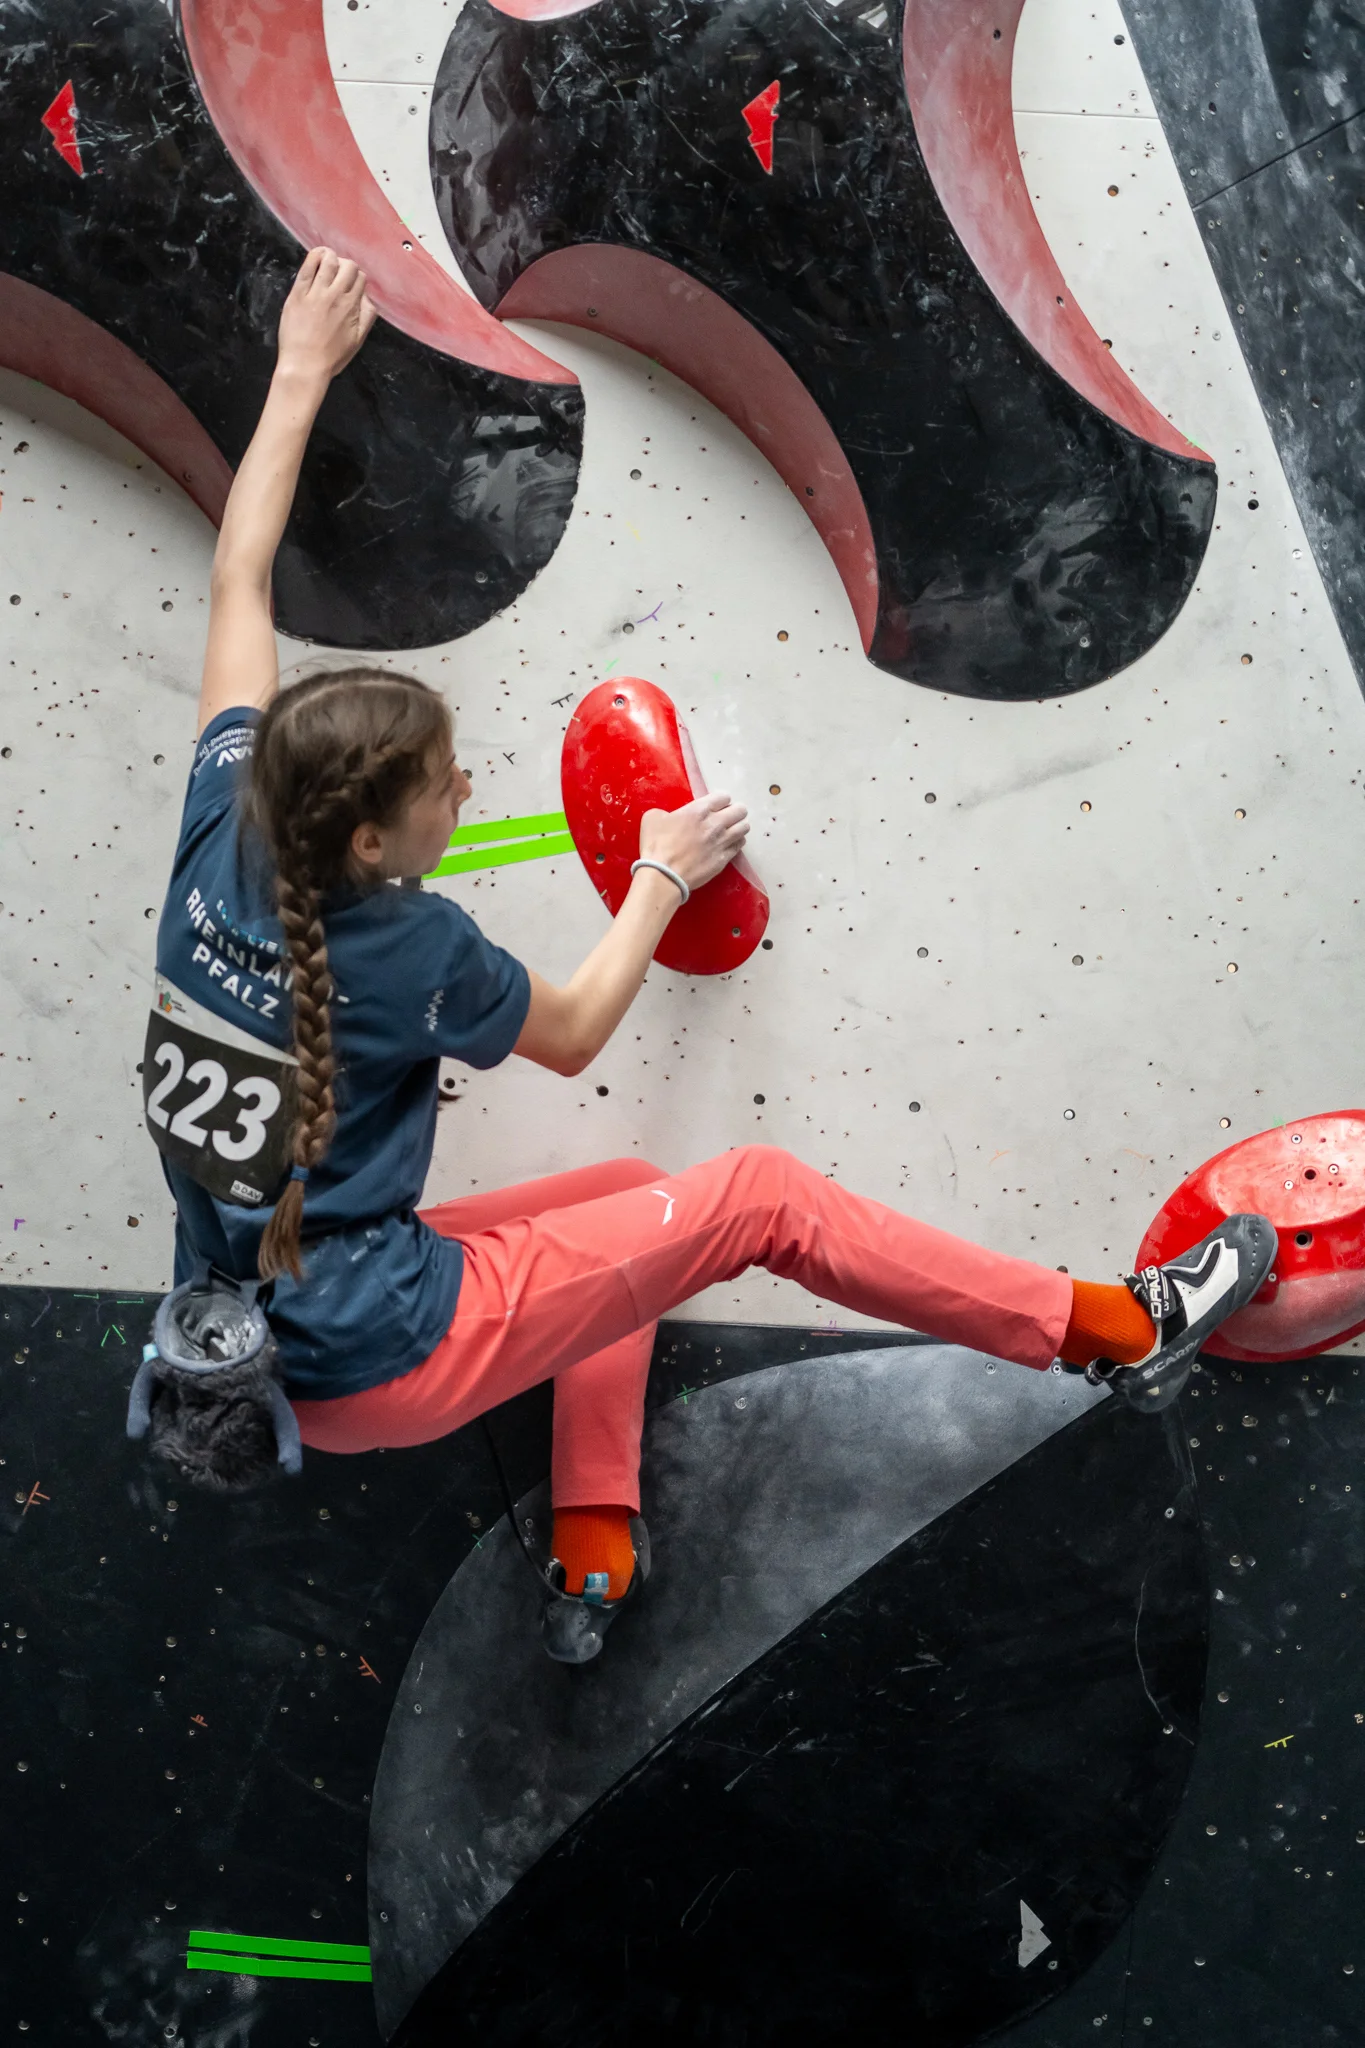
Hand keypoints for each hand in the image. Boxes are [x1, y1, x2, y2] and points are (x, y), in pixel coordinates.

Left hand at [276, 247, 376, 384]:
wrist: (304, 366)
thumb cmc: (331, 357)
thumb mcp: (358, 340)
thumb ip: (367, 316)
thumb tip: (368, 298)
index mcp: (352, 307)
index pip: (360, 278)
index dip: (356, 278)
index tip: (350, 284)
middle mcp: (336, 296)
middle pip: (348, 266)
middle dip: (346, 266)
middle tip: (338, 275)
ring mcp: (316, 293)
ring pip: (330, 261)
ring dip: (331, 257)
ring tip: (327, 263)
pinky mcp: (298, 293)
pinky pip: (308, 266)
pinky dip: (315, 256)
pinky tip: (317, 257)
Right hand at [638, 792, 749, 893]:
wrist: (664, 875)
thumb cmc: (656, 845)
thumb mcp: (653, 818)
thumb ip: (666, 812)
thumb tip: (670, 817)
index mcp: (699, 810)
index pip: (724, 797)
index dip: (720, 800)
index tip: (715, 806)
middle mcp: (716, 823)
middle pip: (740, 810)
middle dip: (734, 811)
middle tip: (726, 817)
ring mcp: (722, 842)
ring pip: (744, 827)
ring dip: (738, 826)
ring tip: (730, 831)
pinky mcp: (724, 859)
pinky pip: (740, 846)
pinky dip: (736, 843)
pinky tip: (728, 845)